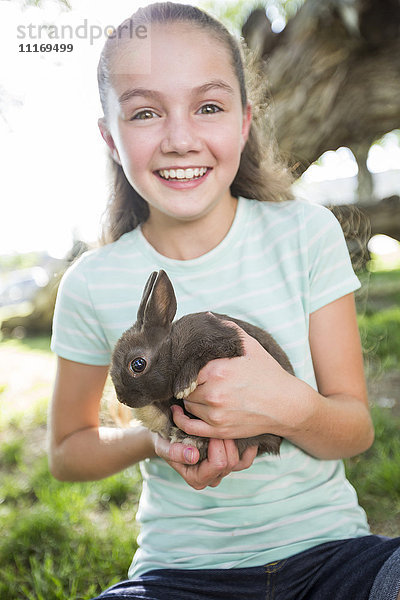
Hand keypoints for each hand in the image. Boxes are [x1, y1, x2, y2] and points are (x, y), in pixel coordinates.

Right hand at [153, 434, 257, 489]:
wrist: (168, 435)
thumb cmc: (164, 440)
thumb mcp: (163, 445)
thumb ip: (174, 452)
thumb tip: (192, 456)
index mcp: (197, 479)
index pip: (218, 464)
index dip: (217, 444)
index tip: (210, 427)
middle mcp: (211, 479)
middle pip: (230, 463)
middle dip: (225, 441)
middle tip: (218, 422)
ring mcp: (222, 472)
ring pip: (239, 461)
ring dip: (234, 442)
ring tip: (224, 426)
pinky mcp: (229, 463)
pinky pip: (246, 460)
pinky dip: (247, 448)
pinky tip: (243, 435)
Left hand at [172, 321, 295, 441]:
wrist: (287, 405)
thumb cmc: (269, 374)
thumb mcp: (251, 346)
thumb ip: (229, 330)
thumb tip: (209, 317)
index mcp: (218, 370)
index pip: (187, 369)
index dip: (189, 368)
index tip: (193, 368)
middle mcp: (214, 394)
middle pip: (185, 388)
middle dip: (190, 384)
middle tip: (199, 381)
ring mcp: (216, 415)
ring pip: (188, 406)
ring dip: (190, 399)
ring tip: (199, 393)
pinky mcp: (220, 431)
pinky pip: (189, 427)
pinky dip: (181, 420)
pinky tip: (179, 411)